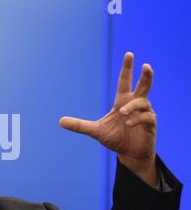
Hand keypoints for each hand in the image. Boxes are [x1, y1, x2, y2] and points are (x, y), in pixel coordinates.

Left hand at [59, 52, 157, 185]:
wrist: (129, 155)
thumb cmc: (115, 139)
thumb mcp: (95, 131)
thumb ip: (79, 125)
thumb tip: (59, 121)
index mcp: (122, 102)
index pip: (125, 81)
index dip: (127, 68)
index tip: (129, 54)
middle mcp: (135, 105)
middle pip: (144, 85)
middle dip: (146, 75)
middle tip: (146, 65)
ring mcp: (145, 114)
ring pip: (143, 102)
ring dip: (133, 106)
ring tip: (123, 114)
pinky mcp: (151, 124)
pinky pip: (147, 117)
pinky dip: (138, 119)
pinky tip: (129, 124)